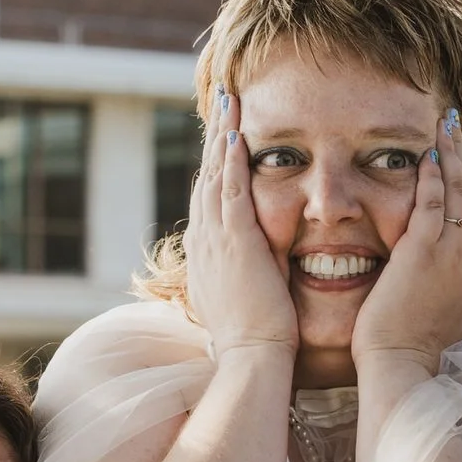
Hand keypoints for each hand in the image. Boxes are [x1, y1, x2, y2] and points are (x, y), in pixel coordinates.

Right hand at [186, 88, 297, 361]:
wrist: (251, 359)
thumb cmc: (255, 341)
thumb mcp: (246, 301)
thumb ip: (248, 277)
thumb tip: (257, 272)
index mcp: (208, 255)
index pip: (209, 199)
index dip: (214, 166)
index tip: (223, 140)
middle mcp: (204, 242)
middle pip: (205, 177)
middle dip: (214, 139)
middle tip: (222, 105)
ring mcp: (215, 240)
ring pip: (213, 174)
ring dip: (221, 136)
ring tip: (229, 102)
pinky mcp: (235, 243)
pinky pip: (229, 191)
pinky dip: (230, 161)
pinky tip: (236, 135)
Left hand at [351, 105, 461, 378]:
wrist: (403, 366)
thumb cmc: (412, 350)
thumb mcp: (444, 317)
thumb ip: (447, 291)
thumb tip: (447, 284)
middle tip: (456, 131)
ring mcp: (450, 252)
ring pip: (456, 191)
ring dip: (450, 155)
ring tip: (444, 128)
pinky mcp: (424, 250)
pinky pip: (431, 201)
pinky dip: (431, 175)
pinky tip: (427, 154)